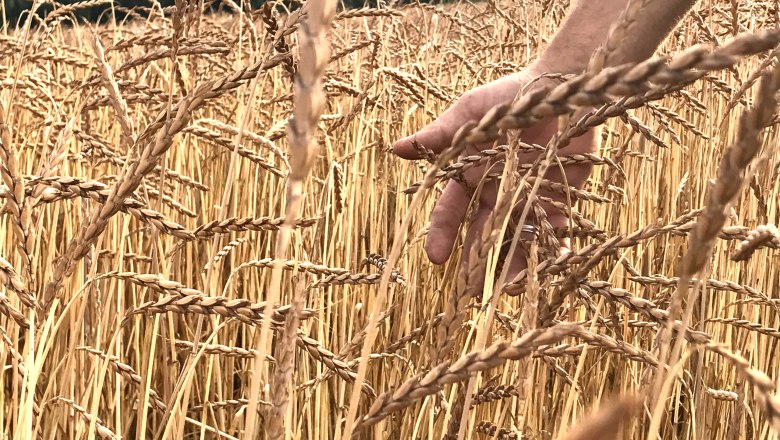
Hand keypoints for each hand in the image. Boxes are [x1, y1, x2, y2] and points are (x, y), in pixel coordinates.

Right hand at [393, 65, 596, 283]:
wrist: (562, 86)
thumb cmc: (510, 96)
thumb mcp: (471, 114)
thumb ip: (439, 135)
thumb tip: (396, 148)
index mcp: (471, 177)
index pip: (451, 212)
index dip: (442, 234)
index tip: (435, 258)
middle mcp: (496, 194)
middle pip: (483, 235)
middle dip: (476, 263)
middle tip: (472, 292)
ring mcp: (527, 200)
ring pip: (516, 239)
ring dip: (512, 263)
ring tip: (509, 288)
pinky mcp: (560, 200)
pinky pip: (555, 230)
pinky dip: (554, 247)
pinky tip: (553, 261)